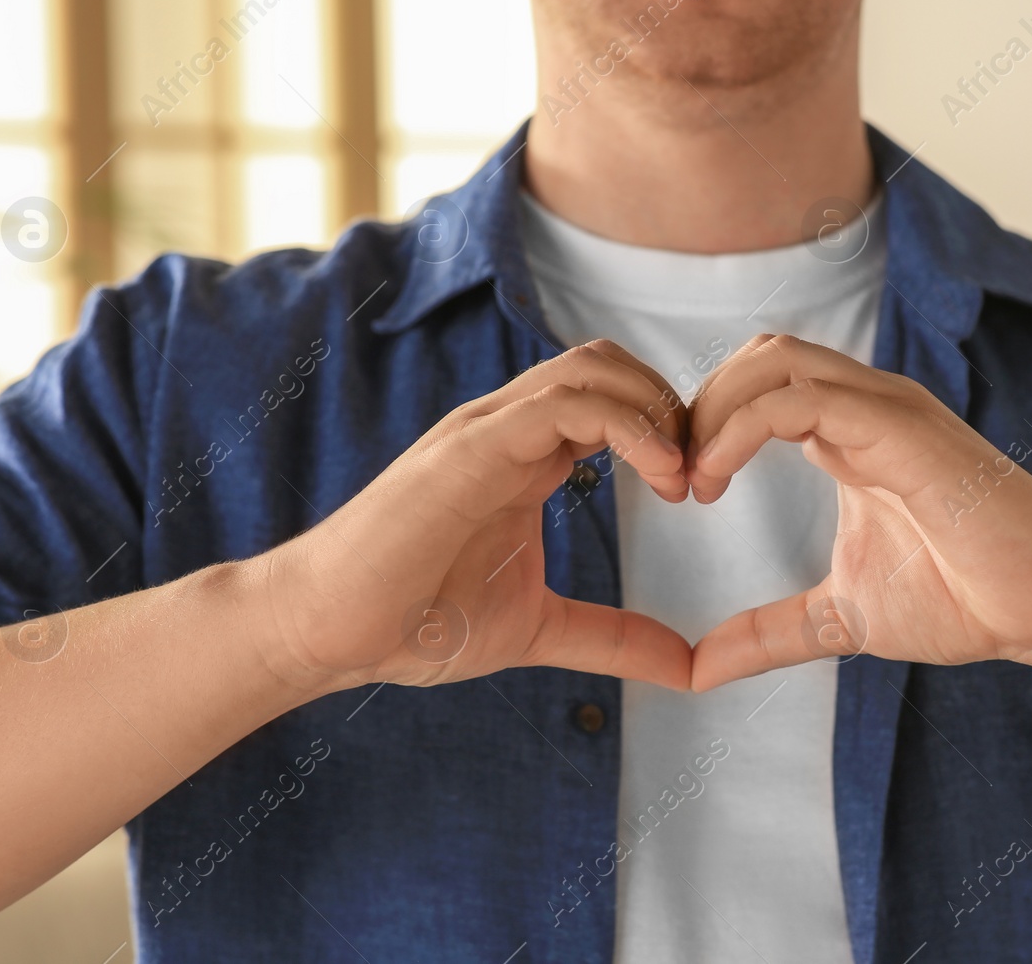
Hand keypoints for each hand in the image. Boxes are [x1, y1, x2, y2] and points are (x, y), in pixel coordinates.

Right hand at [257, 340, 694, 691]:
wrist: (326, 632)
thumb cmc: (414, 624)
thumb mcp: (539, 630)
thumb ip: (613, 638)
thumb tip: (688, 667)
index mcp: (527, 458)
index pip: (614, 398)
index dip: (671, 430)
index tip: (703, 490)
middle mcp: (509, 430)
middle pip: (610, 365)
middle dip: (672, 407)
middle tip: (705, 477)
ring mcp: (487, 432)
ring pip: (592, 369)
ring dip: (656, 410)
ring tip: (686, 478)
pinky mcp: (469, 449)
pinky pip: (560, 404)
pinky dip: (626, 426)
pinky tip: (660, 476)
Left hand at [685, 334, 1031, 690]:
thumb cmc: (965, 600)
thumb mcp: (839, 617)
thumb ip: (768, 633)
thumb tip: (698, 669)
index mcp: (850, 432)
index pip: (757, 385)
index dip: (702, 424)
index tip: (673, 491)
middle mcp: (866, 405)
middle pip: (756, 356)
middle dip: (698, 406)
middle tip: (670, 479)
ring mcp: (887, 409)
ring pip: (773, 360)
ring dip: (712, 410)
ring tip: (690, 480)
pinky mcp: (902, 428)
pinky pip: (800, 399)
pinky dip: (742, 426)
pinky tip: (715, 478)